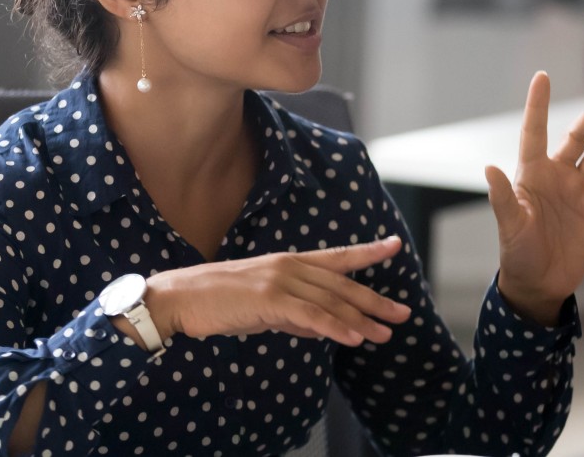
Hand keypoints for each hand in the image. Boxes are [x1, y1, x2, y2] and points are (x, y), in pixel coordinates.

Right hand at [143, 236, 411, 345]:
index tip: (394, 246)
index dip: (367, 252)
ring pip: (331, 301)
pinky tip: (352, 338)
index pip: (336, 257)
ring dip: (361, 320)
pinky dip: (334, 327)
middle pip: (342, 284)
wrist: (180, 298)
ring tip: (384, 334)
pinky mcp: (269, 299)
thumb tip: (320, 327)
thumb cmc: (219, 302)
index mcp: (289, 262)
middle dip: (375, 301)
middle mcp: (289, 266)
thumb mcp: (264, 306)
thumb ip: (294, 313)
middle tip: (403, 314)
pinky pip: (310, 316)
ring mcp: (280, 280)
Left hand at [485, 72, 583, 324]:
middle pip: (575, 140)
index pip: (534, 131)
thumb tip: (490, 168)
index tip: (542, 76)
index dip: (538, 104)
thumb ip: (503, 197)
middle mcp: (557, 177)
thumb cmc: (518, 253)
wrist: (540, 284)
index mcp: (532, 174)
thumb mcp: (509, 225)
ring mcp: (579, 192)